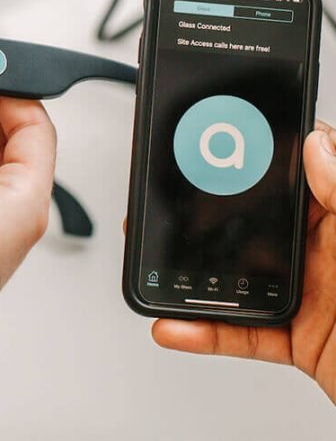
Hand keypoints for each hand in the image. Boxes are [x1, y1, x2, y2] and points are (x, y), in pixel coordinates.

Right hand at [148, 120, 335, 403]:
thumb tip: (318, 146)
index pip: (302, 175)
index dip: (262, 154)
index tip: (222, 139)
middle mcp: (326, 256)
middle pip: (255, 225)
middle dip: (208, 217)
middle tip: (174, 208)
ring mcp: (310, 297)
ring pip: (239, 278)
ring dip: (194, 278)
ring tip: (160, 266)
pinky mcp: (300, 340)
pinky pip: (242, 333)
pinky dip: (205, 332)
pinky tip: (177, 324)